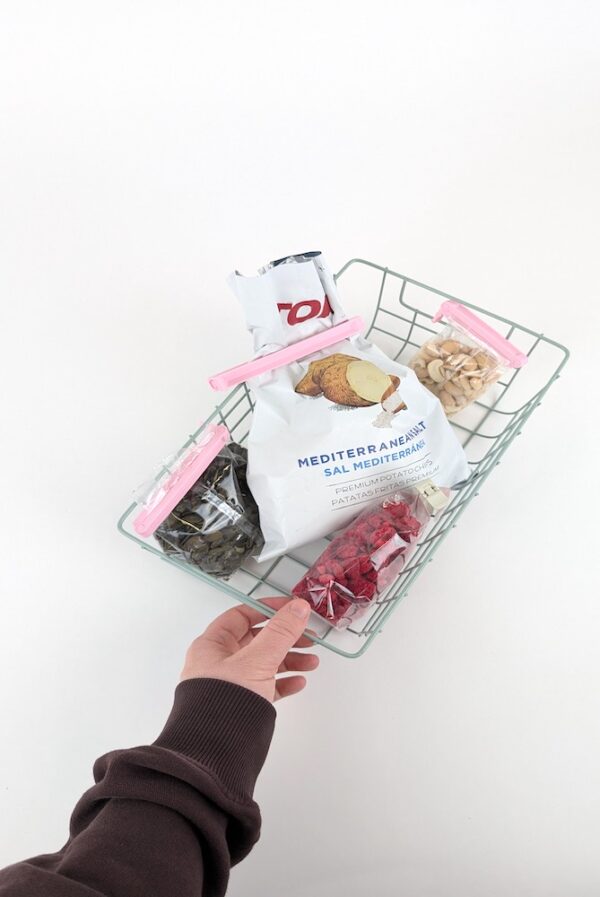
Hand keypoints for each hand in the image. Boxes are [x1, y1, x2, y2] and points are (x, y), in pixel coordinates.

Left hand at [181, 597, 318, 702]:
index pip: (241, 615)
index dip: (268, 609)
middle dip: (286, 638)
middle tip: (310, 637)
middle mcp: (218, 662)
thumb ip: (281, 632)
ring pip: (264, 663)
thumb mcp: (258, 659)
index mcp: (212, 645)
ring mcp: (230, 684)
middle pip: (257, 640)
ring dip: (290, 660)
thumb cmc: (226, 700)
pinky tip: (299, 682)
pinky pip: (265, 686)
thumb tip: (299, 607)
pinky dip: (283, 682)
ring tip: (312, 662)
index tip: (293, 609)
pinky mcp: (241, 704)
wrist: (216, 751)